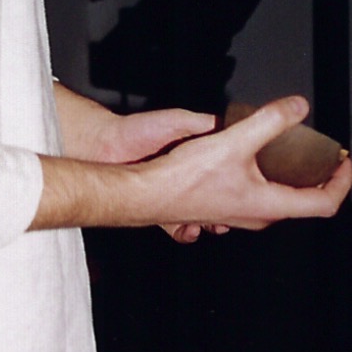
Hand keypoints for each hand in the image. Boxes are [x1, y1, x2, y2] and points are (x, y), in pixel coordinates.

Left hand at [82, 106, 225, 241]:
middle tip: (227, 215)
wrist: (104, 146)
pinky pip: (177, 225)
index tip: (247, 189)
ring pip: (199, 214)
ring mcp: (174, 193)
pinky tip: (188, 229)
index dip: (238, 180)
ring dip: (207, 222)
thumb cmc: (139, 129)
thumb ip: (205, 124)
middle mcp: (188, 176)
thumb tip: (232, 127)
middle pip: (216, 196)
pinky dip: (184, 231)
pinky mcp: (159, 208)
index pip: (226, 170)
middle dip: (224, 209)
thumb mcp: (180, 120)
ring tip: (210, 225)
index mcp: (197, 153)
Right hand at [151, 97, 351, 239]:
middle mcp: (258, 217)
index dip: (342, 182)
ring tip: (295, 153)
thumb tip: (299, 107)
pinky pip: (260, 197)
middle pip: (305, 203)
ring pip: (280, 201)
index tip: (344, 162)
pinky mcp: (224, 209)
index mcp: (269, 206)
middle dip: (320, 178)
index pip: (324, 203)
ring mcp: (240, 216)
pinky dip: (270, 179)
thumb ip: (269, 121)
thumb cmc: (184, 177)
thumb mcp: (233, 142)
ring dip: (293, 179)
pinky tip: (257, 159)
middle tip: (324, 154)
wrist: (144, 194)